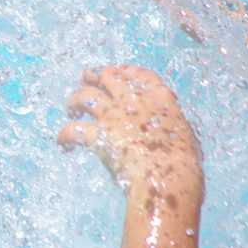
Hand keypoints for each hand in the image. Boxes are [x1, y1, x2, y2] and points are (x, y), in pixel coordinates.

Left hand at [58, 65, 201, 187]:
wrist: (168, 177)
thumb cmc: (183, 162)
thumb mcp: (183, 133)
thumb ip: (170, 123)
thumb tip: (167, 127)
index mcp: (159, 97)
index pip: (140, 74)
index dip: (125, 70)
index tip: (117, 70)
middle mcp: (134, 100)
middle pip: (107, 76)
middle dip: (94, 75)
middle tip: (85, 78)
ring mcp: (114, 115)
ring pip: (85, 95)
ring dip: (74, 99)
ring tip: (71, 108)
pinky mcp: (99, 134)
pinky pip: (73, 130)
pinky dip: (65, 136)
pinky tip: (63, 143)